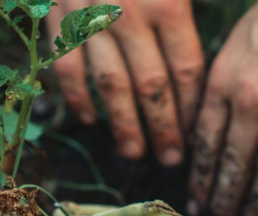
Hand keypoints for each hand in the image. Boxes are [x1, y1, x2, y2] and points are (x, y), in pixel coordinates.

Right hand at [47, 0, 203, 165]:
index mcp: (168, 4)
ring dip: (123, 123)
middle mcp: (131, 16)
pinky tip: (88, 120)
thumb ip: (183, 14)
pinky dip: (77, 97)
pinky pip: (69, 67)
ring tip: (133, 152)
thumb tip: (195, 68)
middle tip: (171, 158)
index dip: (192, 107)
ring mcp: (92, 20)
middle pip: (152, 86)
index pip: (186, 70)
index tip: (197, 133)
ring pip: (112, 84)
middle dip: (163, 127)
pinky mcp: (60, 18)